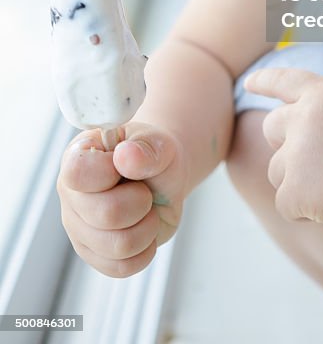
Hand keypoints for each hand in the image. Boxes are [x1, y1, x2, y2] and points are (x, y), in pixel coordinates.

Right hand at [57, 122, 188, 277]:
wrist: (163, 178)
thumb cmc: (153, 156)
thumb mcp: (158, 143)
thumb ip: (145, 147)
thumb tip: (125, 155)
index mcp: (77, 158)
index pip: (78, 172)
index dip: (110, 172)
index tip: (127, 164)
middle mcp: (71, 195)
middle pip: (107, 214)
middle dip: (141, 202)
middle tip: (145, 190)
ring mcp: (78, 229)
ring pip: (118, 245)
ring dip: (147, 226)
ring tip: (146, 209)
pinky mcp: (92, 255)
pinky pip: (122, 267)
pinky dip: (145, 249)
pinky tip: (143, 228)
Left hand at [243, 67, 322, 232]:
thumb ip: (322, 114)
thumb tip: (290, 133)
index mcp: (322, 94)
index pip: (285, 80)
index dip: (265, 80)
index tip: (249, 83)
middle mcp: (303, 117)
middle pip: (271, 128)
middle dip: (286, 145)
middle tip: (318, 162)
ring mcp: (297, 153)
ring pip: (276, 169)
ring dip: (297, 181)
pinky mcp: (295, 188)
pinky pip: (284, 202)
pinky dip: (304, 210)